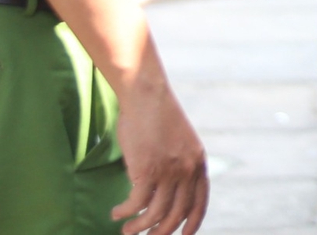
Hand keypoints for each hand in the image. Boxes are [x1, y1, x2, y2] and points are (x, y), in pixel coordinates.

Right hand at [111, 80, 208, 234]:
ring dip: (139, 227)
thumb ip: (179, 166)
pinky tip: (117, 212)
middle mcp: (188, 170)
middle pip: (177, 214)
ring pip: (155, 214)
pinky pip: (136, 204)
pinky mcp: (147, 170)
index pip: (200, 203)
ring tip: (127, 230)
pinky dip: (125, 212)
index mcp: (198, 163)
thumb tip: (165, 193)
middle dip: (161, 232)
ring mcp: (168, 171)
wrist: (146, 95)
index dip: (192, 223)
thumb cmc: (157, 116)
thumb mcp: (179, 142)